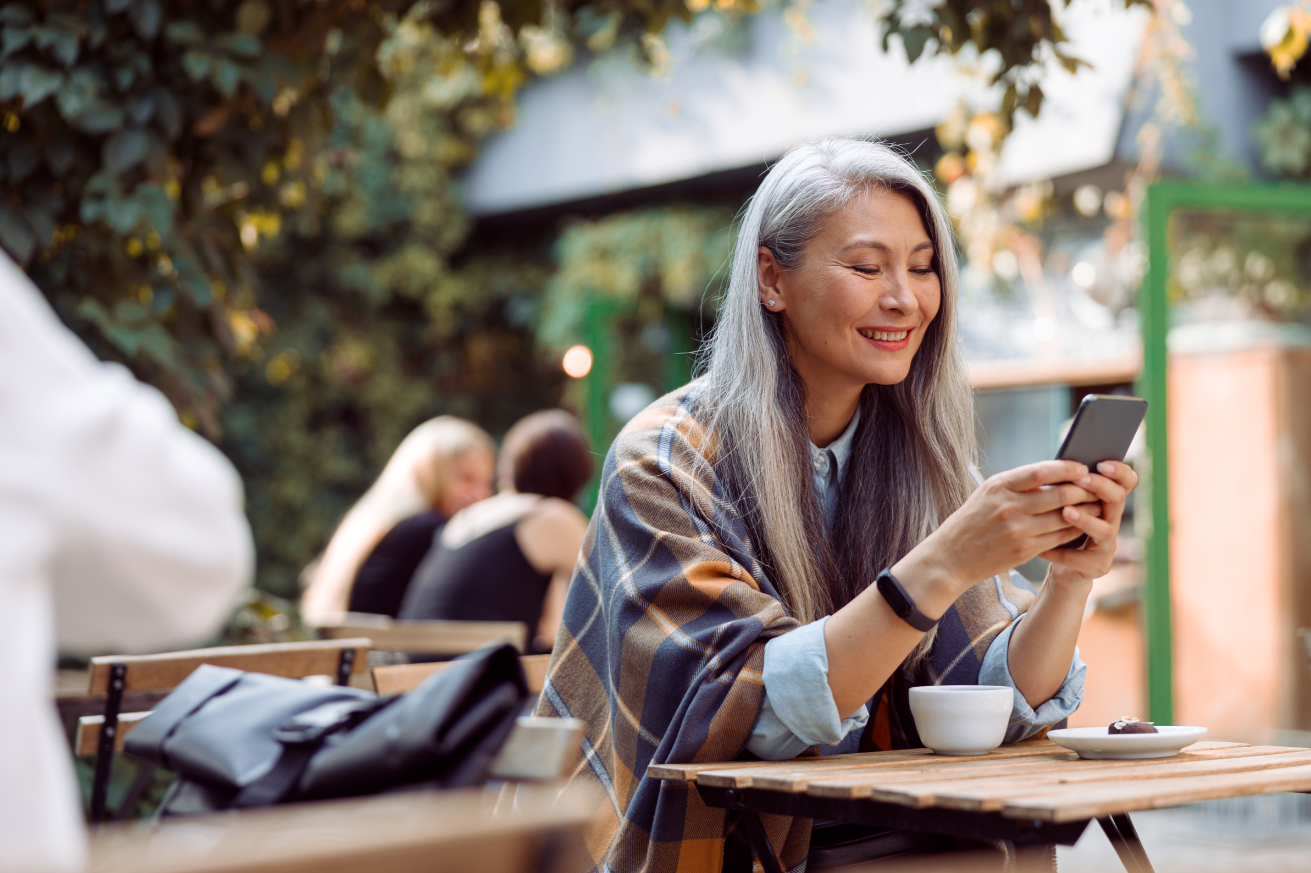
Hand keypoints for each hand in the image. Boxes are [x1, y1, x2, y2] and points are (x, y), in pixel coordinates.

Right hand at [895, 461, 1096, 605]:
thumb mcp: (987, 494)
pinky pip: (1059, 537)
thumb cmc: (970, 520)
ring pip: (1065, 517)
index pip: (1040, 471)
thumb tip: (1053, 473)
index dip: (1066, 468)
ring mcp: (1019, 530)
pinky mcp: (1025, 550)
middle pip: (1059, 494)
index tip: (1081, 466)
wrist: (951, 557)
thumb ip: (1017, 483)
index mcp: (999, 487)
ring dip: (1086, 510)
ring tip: (1097, 504)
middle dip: (1083, 489)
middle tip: (1097, 485)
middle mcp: (1009, 507)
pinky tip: (1082, 524)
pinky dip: (1075, 529)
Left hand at [1041, 460, 1138, 585]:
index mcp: (1106, 502)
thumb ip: (1065, 488)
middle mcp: (1112, 521)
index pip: (1126, 482)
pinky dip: (1061, 553)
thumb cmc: (1060, 527)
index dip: (1119, 472)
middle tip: (1081, 479)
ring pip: (1105, 530)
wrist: (1061, 565)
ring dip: (1086, 520)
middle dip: (1101, 487)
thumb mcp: (1062, 504)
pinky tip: (1043, 549)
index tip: (1101, 463)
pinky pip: (1081, 559)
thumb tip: (1055, 465)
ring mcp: (1108, 545)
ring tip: (1066, 512)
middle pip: (1118, 499)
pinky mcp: (1098, 566)